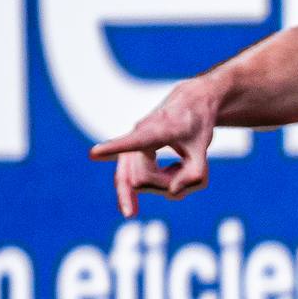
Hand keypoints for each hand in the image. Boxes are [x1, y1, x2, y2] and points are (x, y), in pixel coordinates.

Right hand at [90, 82, 222, 216]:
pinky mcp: (130, 153)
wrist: (188, 105)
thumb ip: (195, 176)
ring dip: (163, 184)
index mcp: (157, 130)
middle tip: (192, 172)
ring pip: (137, 183)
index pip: (134, 142)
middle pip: (140, 180)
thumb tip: (171, 193)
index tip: (94, 153)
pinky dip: (155, 186)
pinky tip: (172, 171)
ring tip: (182, 166)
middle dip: (166, 185)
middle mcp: (137, 135)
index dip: (114, 148)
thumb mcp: (203, 150)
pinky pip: (134, 181)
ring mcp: (131, 145)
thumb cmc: (196, 125)